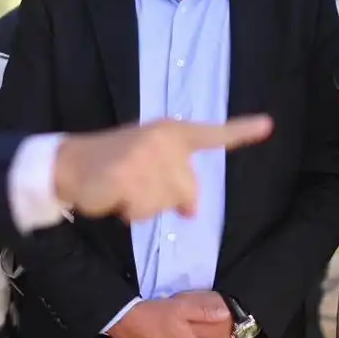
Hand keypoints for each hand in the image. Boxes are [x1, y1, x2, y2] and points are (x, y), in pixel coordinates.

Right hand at [52, 115, 273, 220]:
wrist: (70, 163)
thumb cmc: (112, 162)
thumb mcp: (148, 162)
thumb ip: (175, 179)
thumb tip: (192, 211)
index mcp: (171, 132)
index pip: (212, 134)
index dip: (241, 131)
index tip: (268, 125)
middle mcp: (162, 140)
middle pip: (188, 192)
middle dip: (165, 199)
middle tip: (135, 184)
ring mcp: (144, 157)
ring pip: (165, 205)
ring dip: (142, 207)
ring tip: (122, 188)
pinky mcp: (126, 176)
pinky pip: (142, 212)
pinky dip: (127, 212)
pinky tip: (112, 194)